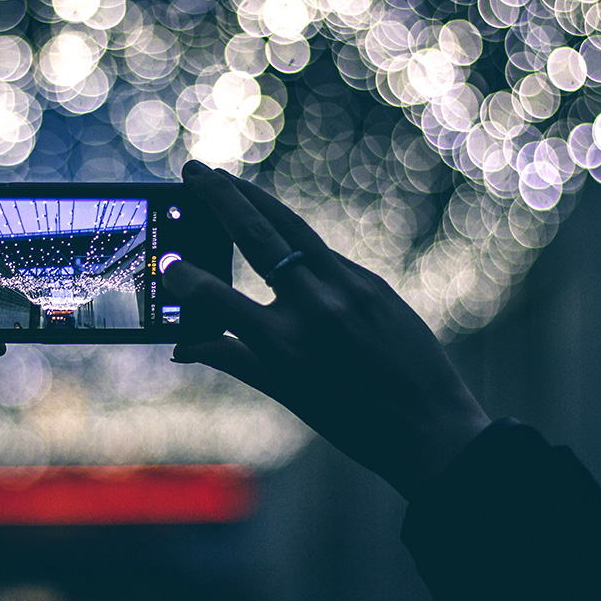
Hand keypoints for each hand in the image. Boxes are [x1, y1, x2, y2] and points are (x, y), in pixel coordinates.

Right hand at [165, 161, 489, 498]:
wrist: (433, 430)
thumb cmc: (351, 422)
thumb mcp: (285, 394)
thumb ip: (233, 359)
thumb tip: (183, 345)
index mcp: (283, 345)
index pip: (217, 297)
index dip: (185, 277)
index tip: (167, 263)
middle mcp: (314, 308)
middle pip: (257, 236)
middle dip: (221, 198)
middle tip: (194, 170)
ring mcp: (348, 289)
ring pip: (293, 228)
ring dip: (256, 198)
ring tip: (227, 180)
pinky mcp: (373, 284)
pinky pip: (323, 252)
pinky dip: (293, 237)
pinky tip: (276, 228)